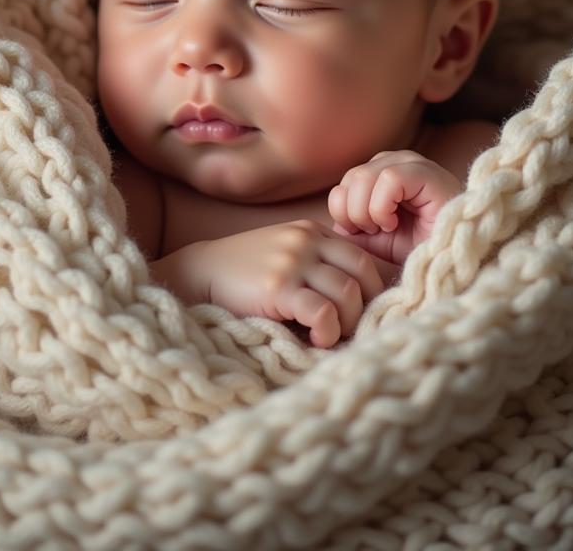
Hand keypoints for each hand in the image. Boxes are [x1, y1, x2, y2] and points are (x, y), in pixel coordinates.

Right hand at [188, 220, 386, 348]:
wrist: (200, 274)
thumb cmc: (246, 274)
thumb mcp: (287, 256)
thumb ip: (318, 267)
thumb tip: (360, 303)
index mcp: (313, 231)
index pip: (363, 258)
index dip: (372, 290)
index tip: (365, 314)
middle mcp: (307, 241)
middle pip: (363, 274)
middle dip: (364, 307)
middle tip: (350, 330)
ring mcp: (293, 261)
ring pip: (347, 294)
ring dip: (347, 323)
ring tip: (330, 337)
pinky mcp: (278, 287)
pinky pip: (323, 311)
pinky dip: (327, 331)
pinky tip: (315, 340)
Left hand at [327, 150, 462, 264]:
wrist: (450, 267)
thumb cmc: (417, 252)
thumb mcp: (374, 242)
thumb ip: (350, 227)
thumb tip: (329, 220)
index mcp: (383, 173)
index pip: (344, 183)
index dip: (343, 211)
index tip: (364, 232)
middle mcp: (397, 161)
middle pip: (351, 179)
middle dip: (354, 215)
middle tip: (376, 232)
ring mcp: (413, 163)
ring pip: (363, 177)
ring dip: (367, 212)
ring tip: (387, 227)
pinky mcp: (427, 173)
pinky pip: (388, 179)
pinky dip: (382, 207)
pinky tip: (395, 222)